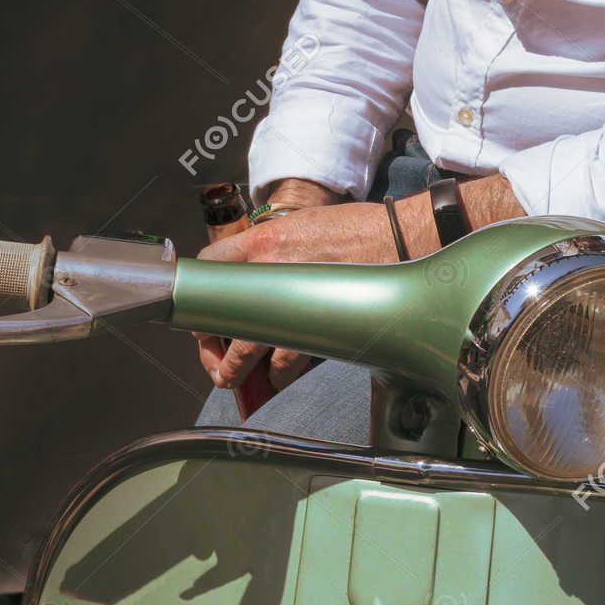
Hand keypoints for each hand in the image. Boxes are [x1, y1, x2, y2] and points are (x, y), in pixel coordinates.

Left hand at [196, 199, 402, 390]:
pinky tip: (280, 375)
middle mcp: (271, 265)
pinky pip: (287, 356)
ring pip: (249, 345)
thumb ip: (275, 250)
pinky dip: (281, 371)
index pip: (210, 266)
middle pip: (222, 314)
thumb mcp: (304, 224)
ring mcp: (294, 295)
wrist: (404, 236)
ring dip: (240, 369)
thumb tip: (254, 277)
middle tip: (217, 363)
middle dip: (213, 347)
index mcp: (264, 239)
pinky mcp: (320, 320)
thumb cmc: (359, 229)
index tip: (205, 312)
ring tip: (237, 379)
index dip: (200, 294)